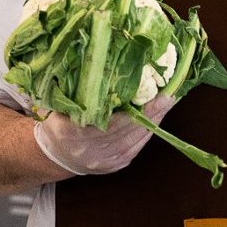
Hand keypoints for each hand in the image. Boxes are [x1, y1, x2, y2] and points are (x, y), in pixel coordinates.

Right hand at [33, 96, 175, 175]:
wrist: (57, 156)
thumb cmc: (58, 124)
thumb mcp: (57, 107)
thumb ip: (73, 92)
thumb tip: (95, 62)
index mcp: (73, 134)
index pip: (109, 123)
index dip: (134, 110)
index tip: (153, 93)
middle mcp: (91, 151)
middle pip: (129, 130)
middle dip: (152, 112)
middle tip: (169, 93)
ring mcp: (106, 160)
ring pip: (137, 138)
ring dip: (155, 119)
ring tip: (168, 100)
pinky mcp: (117, 164)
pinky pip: (138, 145)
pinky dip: (150, 129)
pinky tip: (159, 114)